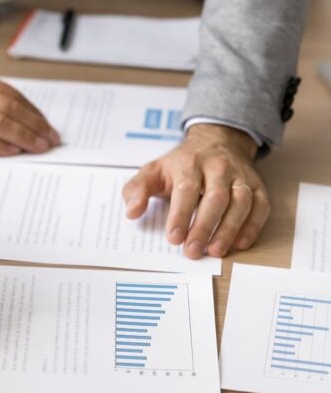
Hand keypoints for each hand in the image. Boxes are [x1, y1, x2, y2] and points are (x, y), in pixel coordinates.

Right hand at [0, 67, 59, 155]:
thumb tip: (8, 115)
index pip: (11, 95)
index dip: (32, 111)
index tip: (45, 123)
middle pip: (11, 109)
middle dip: (35, 124)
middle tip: (51, 138)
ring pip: (0, 124)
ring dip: (25, 136)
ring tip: (40, 147)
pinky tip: (14, 151)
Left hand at [122, 124, 268, 258]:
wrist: (216, 141)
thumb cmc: (180, 164)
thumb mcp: (153, 171)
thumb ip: (137, 190)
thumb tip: (132, 212)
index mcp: (189, 164)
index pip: (186, 189)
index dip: (180, 215)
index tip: (173, 238)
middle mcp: (218, 168)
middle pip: (215, 198)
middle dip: (204, 227)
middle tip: (193, 251)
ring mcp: (240, 176)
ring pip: (241, 202)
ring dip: (229, 229)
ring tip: (216, 251)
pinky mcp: (257, 186)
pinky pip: (260, 206)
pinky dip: (253, 225)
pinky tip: (241, 243)